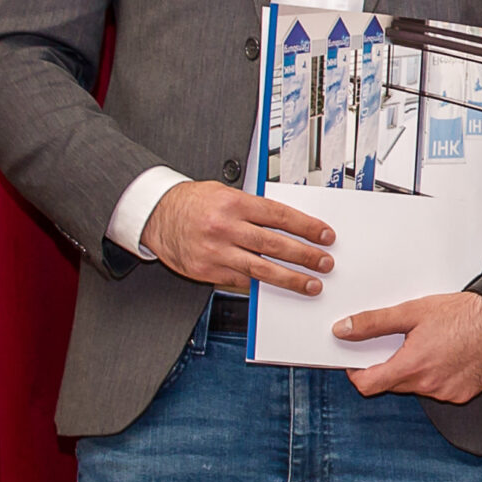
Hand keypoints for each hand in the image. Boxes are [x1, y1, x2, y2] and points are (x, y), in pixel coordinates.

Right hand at [141, 179, 335, 292]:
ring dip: (290, 278)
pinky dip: (259, 284)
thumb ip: (255, 208)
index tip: (325, 236)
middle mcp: (225, 228)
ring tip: (310, 284)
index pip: (281, 216)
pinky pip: (239, 281)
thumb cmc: (193, 201)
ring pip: (261, 268)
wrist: (156, 213)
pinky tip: (276, 288)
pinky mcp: (206, 270)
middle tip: (325, 262)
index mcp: (234, 204)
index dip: (307, 227)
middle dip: (305, 256)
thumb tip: (290, 223)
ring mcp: (215, 252)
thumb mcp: (226, 193)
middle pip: (275, 244)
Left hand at [337, 291, 481, 403]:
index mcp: (412, 364)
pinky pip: (440, 390)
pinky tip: (451, 357)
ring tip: (433, 347)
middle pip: (393, 384)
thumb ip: (374, 323)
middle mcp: (428, 384)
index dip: (358, 374)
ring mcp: (446, 392)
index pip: (368, 385)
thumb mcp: (412, 311)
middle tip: (405, 343)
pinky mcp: (462, 395)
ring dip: (417, 372)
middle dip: (392, 367)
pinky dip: (439, 377)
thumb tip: (343, 330)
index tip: (360, 363)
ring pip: (417, 387)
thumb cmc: (461, 313)